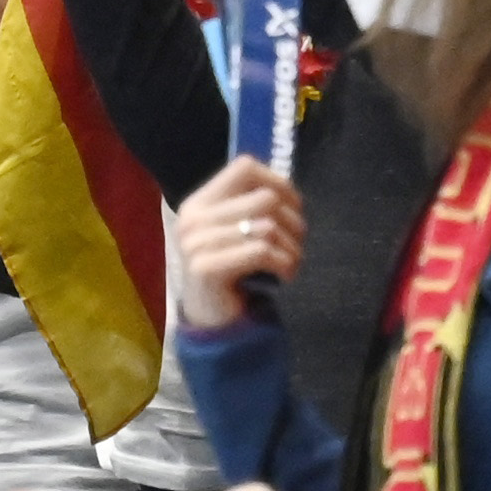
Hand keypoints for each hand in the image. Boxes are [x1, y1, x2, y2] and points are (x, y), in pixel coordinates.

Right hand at [166, 156, 301, 332]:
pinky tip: (286, 276)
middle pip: (264, 199)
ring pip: (267, 227)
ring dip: (292, 248)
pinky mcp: (206, 268)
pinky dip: (284, 263)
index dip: (278, 181)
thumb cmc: (233, 274)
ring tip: (292, 263)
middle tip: (297, 243)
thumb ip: (253, 208)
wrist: (213, 322)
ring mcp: (196, 243)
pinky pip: (262, 251)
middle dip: (293, 221)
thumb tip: (286, 187)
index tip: (295, 205)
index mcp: (200, 203)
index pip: (244, 168)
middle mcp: (193, 218)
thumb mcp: (238, 233)